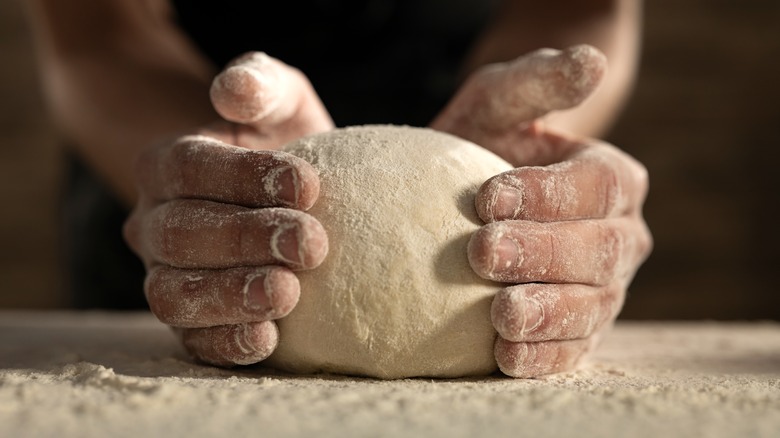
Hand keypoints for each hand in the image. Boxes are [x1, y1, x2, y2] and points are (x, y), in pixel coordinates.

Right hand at [124, 53, 332, 366]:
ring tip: (287, 294)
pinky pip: (193, 341)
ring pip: (174, 294)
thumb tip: (233, 90)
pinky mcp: (191, 323)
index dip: (243, 177)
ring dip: (229, 296)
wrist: (291, 199)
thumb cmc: (286, 144)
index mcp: (168, 165)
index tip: (307, 186)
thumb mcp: (282, 100)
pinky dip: (226, 343)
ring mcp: (166, 276)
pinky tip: (269, 339)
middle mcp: (154, 224)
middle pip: (179, 234)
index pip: (189, 168)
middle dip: (245, 239)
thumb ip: (261, 83)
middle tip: (311, 244)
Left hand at [431, 45, 651, 376]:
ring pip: (590, 306)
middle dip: (542, 253)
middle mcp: (620, 236)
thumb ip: (538, 81)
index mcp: (613, 178)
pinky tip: (506, 356)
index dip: (547, 193)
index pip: (595, 186)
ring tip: (501, 313)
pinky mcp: (578, 332)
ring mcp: (604, 289)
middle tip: (483, 252)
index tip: (485, 197)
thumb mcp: (499, 103)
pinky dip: (544, 357)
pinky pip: (571, 351)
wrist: (466, 203)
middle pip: (598, 249)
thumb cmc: (483, 143)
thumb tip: (590, 62)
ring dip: (546, 312)